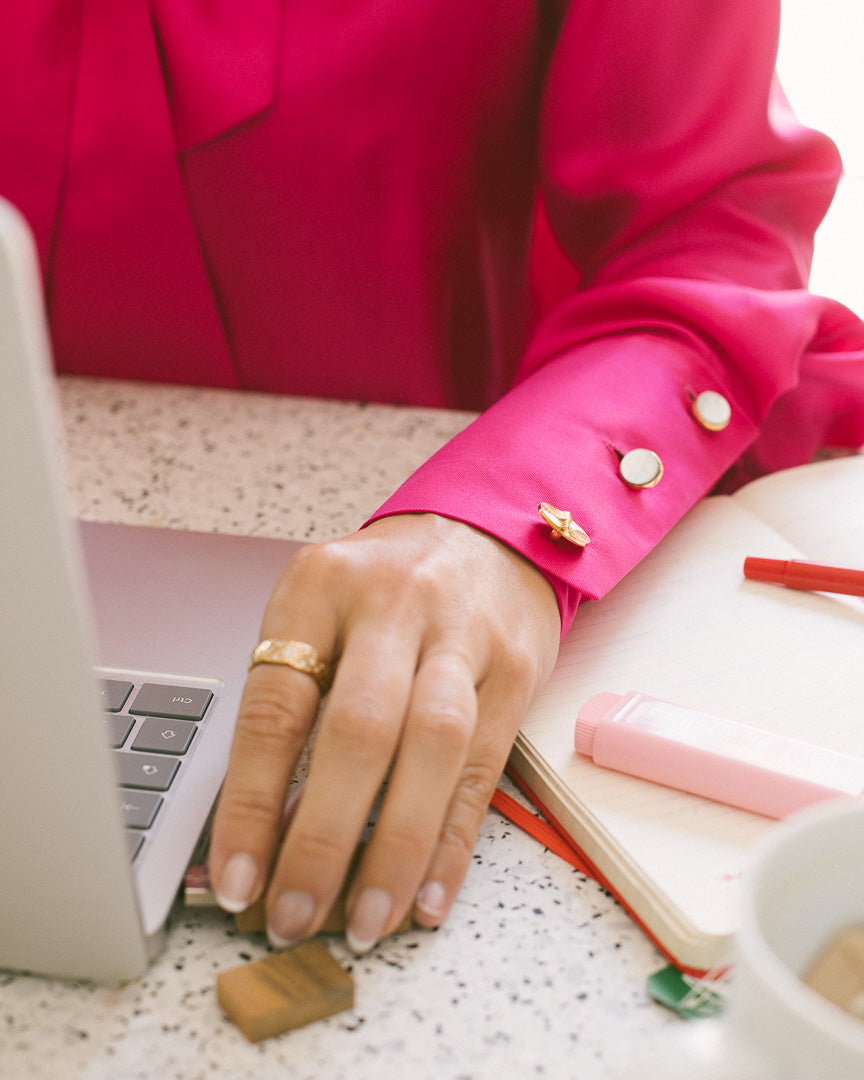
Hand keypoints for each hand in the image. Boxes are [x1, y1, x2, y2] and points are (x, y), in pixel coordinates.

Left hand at [208, 513, 559, 951]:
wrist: (484, 534)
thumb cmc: (385, 588)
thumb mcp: (322, 611)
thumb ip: (292, 701)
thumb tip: (259, 830)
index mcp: (322, 586)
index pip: (276, 705)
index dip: (250, 801)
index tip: (235, 877)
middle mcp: (394, 604)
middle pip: (358, 729)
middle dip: (322, 838)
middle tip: (295, 914)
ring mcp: (463, 633)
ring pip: (433, 748)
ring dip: (395, 847)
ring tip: (367, 919)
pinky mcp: (515, 668)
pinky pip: (485, 767)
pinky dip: (454, 839)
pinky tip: (428, 893)